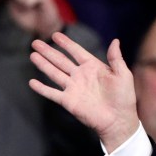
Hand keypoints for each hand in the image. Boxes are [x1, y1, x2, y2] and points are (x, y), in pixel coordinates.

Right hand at [29, 32, 139, 151]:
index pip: (77, 52)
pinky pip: (52, 93)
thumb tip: (115, 41)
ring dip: (43, 64)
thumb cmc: (124, 98)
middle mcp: (81, 76)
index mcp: (93, 68)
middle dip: (48, 52)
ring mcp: (74, 88)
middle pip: (61, 61)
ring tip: (32, 54)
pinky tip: (32, 82)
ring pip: (54, 73)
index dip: (66, 43)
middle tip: (36, 42)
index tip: (55, 35)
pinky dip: (42, 88)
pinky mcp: (68, 101)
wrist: (119, 120)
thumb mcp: (123, 75)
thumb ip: (116, 58)